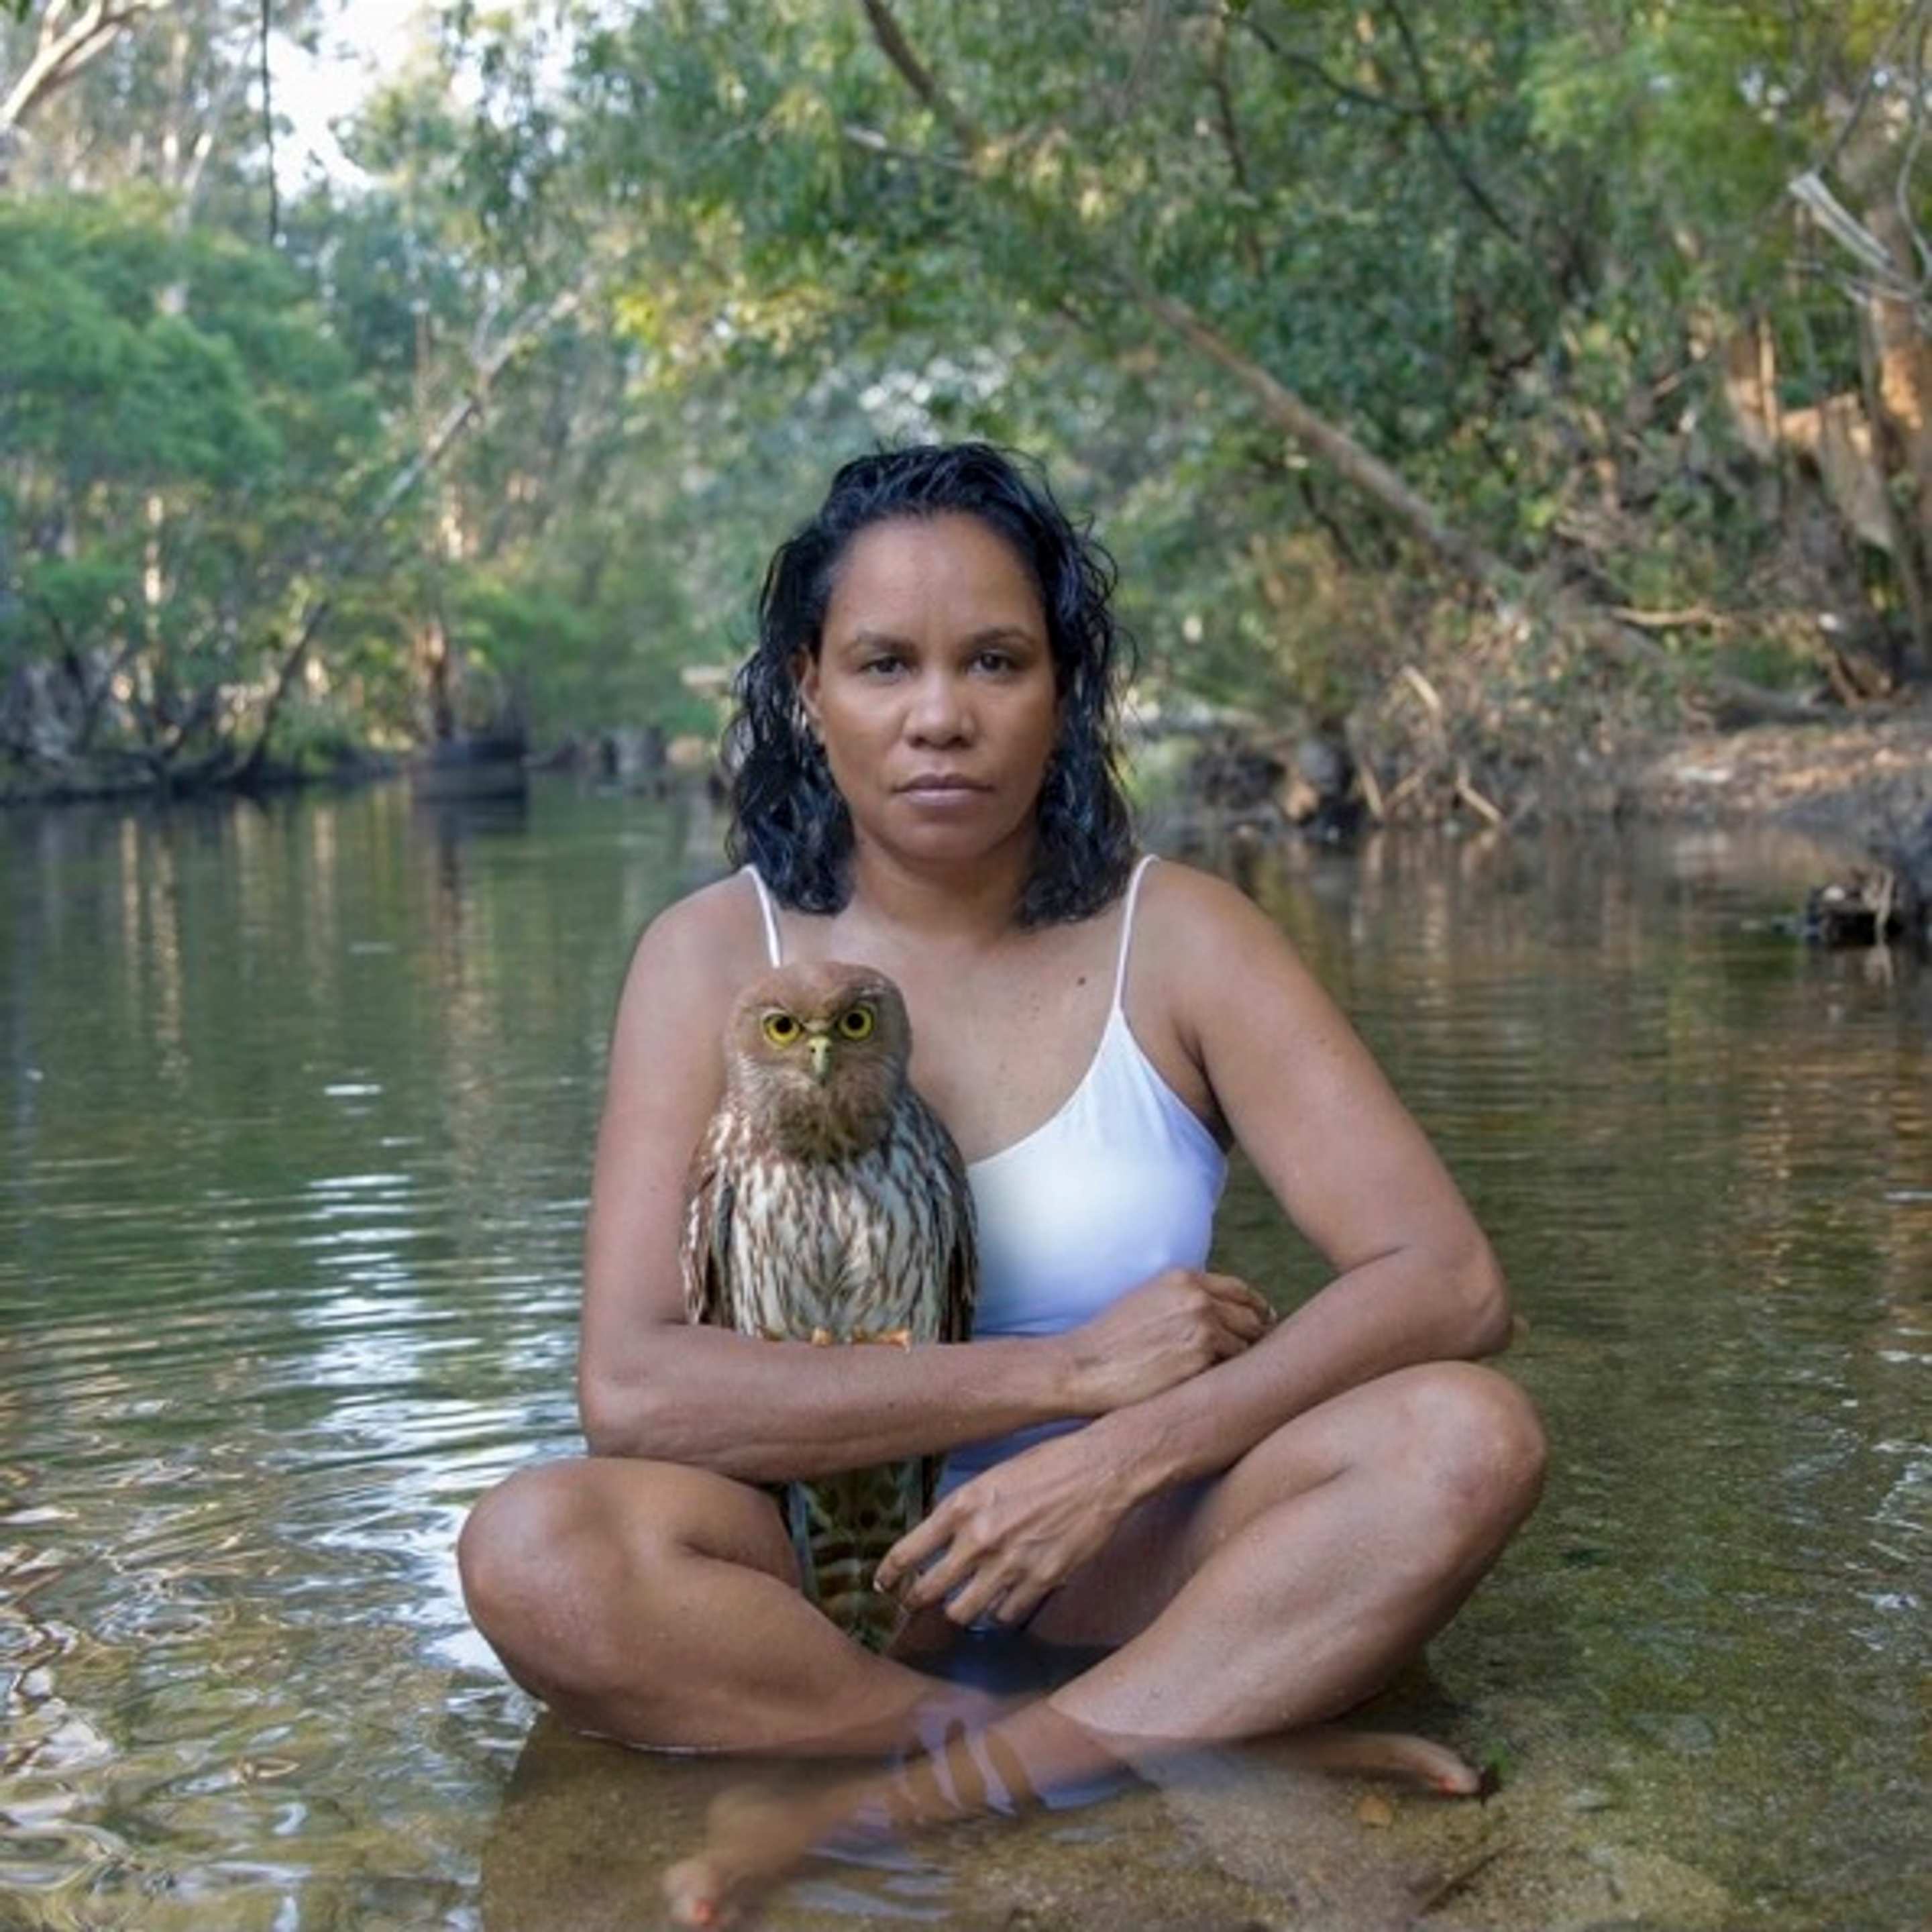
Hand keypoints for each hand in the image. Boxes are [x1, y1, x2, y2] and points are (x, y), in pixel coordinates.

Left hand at [875, 1427, 1135, 1630]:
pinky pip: (1006, 1615)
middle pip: (930, 1592)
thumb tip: (942, 1539)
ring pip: (964, 1612)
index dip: (889, 1575)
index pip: (909, 1552)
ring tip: (964, 1602)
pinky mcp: (1041, 1582)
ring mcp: (1010, 1564)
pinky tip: (1004, 1599)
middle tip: (915, 1604)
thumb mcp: (993, 1477)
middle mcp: (980, 1539)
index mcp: (962, 1506)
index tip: (882, 1585)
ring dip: (960, 1610)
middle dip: (916, 1602)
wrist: (1101, 1469)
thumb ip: (964, 1511)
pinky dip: (1001, 1612)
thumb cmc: (1048, 1464)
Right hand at [1060, 1266, 1273, 1413]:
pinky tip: (1229, 1391)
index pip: (1240, 1290)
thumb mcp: (1147, 1300)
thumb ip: (1183, 1299)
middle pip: (1252, 1317)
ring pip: (1248, 1345)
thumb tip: (1219, 1312)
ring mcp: (1202, 1326)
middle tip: (1262, 1358)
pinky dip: (1234, 1381)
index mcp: (1183, 1278)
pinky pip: (1235, 1370)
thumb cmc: (1110, 1341)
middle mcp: (1197, 1297)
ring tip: (1245, 1381)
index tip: (1266, 1324)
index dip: (1257, 1309)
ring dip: (1246, 1362)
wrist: (1083, 1366)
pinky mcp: (1202, 1359)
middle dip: (1259, 1337)